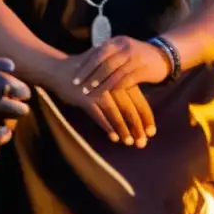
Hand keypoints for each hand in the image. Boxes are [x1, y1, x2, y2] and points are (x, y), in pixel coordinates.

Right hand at [0, 55, 30, 132]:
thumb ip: (1, 64)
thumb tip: (13, 69)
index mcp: (4, 84)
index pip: (25, 93)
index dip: (22, 93)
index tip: (16, 92)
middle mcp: (0, 101)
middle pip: (21, 111)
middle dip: (18, 107)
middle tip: (12, 105)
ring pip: (10, 123)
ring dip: (9, 120)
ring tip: (5, 118)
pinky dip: (0, 135)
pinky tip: (1, 131)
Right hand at [50, 38, 165, 147]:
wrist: (62, 71)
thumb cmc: (89, 78)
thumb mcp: (110, 81)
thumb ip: (123, 93)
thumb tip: (137, 114)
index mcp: (123, 81)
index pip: (140, 101)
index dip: (147, 118)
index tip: (152, 133)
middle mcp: (114, 86)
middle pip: (130, 109)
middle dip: (138, 127)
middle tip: (143, 143)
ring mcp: (100, 92)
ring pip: (116, 114)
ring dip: (124, 130)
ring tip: (130, 142)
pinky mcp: (86, 99)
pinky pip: (99, 116)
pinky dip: (107, 127)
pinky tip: (114, 138)